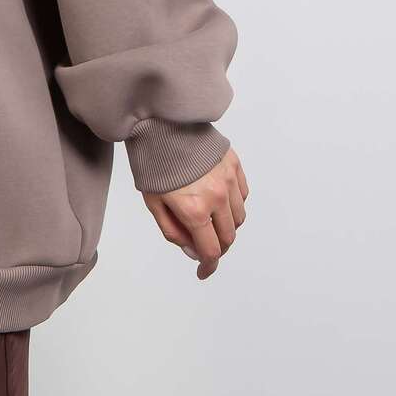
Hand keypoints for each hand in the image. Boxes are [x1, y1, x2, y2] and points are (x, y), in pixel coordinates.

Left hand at [141, 147, 247, 279]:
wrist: (162, 125)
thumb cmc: (153, 163)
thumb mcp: (154, 203)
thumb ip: (174, 232)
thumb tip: (193, 251)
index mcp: (194, 210)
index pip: (210, 250)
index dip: (208, 266)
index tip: (204, 271)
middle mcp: (217, 197)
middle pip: (228, 237)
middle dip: (216, 247)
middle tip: (204, 245)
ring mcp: (229, 180)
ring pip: (239, 218)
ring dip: (227, 226)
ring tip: (210, 220)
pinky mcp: (235, 165)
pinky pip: (243, 196)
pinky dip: (234, 205)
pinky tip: (218, 201)